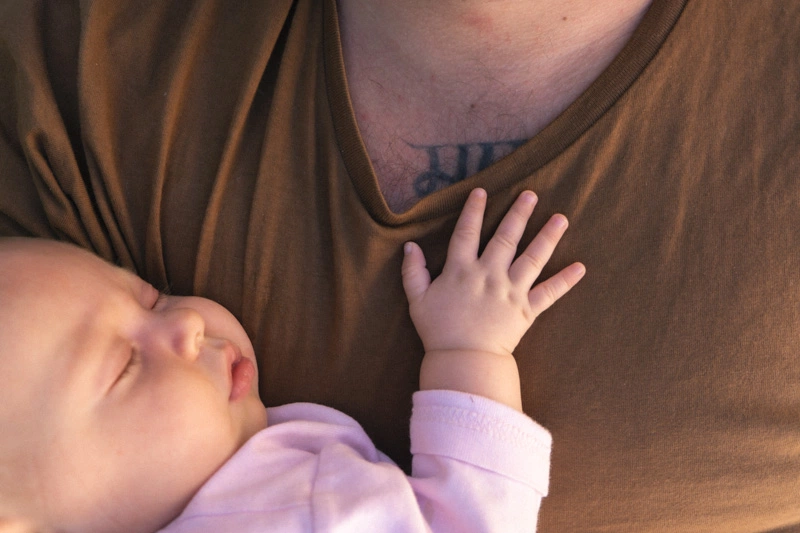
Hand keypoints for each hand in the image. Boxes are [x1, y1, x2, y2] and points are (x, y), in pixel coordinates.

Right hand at [402, 188, 584, 358]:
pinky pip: (549, 293)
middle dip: (518, 214)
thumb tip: (409, 246)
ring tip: (561, 218)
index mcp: (461, 270)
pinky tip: (580, 267)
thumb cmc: (437, 331)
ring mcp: (510, 291)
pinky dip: (565, 281)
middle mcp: (489, 275)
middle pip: (506, 238)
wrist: (463, 360)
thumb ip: (412, 272)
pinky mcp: (526, 310)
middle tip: (531, 194)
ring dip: (547, 236)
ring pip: (532, 258)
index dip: (473, 211)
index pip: (466, 233)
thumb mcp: (417, 300)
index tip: (481, 191)